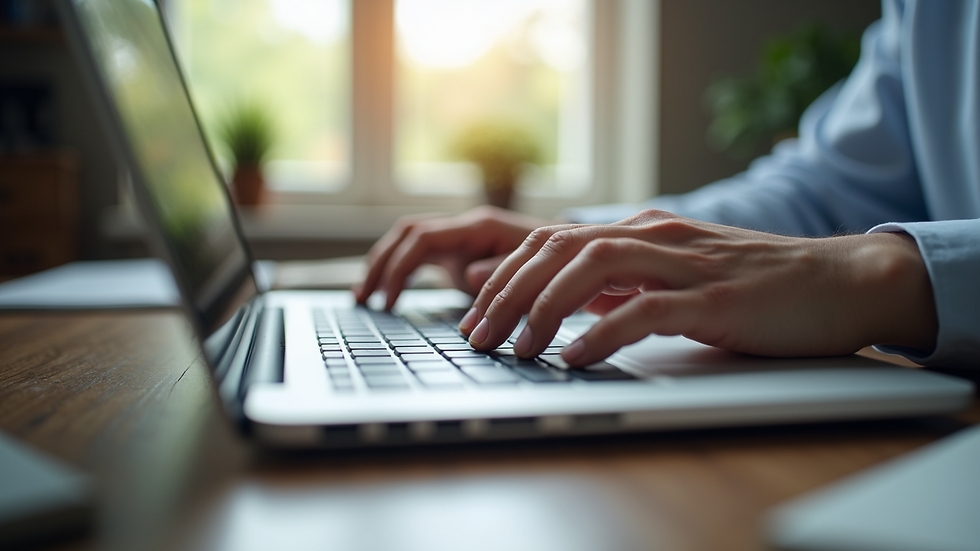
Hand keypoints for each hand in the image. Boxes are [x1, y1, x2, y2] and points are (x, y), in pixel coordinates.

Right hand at [354, 206, 546, 308]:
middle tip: (363, 297)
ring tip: (363, 297)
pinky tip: (387, 297)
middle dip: (381, 263)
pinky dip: (400, 274)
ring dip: (383, 265)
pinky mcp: (460, 254)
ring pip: (408, 242)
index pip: (423, 237)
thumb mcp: (536, 269)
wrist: (572, 256)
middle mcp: (464, 228)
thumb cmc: (556, 263)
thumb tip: (469, 275)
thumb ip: (504, 271)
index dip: (400, 267)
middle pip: (407, 234)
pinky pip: (420, 256)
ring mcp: (460, 240)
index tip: (389, 299)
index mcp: (478, 226)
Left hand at [460, 209, 937, 364]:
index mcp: (644, 232)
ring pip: (593, 268)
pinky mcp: (716, 298)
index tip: (475, 312)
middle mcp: (657, 238)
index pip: (554, 241)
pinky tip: (574, 356)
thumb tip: (570, 307)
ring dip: (544, 308)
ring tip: (516, 347)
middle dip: (508, 292)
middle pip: (560, 250)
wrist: (841, 281)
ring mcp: (687, 265)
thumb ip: (626, 287)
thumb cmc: (759, 286)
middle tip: (478, 335)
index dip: (506, 274)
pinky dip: (602, 331)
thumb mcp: (678, 279)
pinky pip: (646, 309)